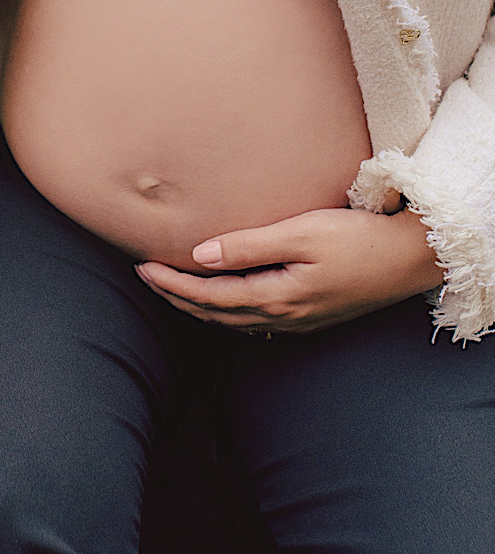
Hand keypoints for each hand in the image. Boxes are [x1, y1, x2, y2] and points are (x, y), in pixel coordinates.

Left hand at [135, 206, 444, 334]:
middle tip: (145, 277)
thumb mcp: (301, 233)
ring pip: (234, 320)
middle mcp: (284, 316)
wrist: (410, 259)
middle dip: (177, 297)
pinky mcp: (311, 315)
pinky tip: (222, 303)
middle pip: (216, 313)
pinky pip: (255, 321)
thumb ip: (249, 246)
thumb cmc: (358, 238)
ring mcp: (299, 320)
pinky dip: (227, 312)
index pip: (209, 295)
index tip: (143, 267)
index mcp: (277, 297)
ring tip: (172, 289)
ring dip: (199, 306)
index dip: (172, 284)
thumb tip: (199, 256)